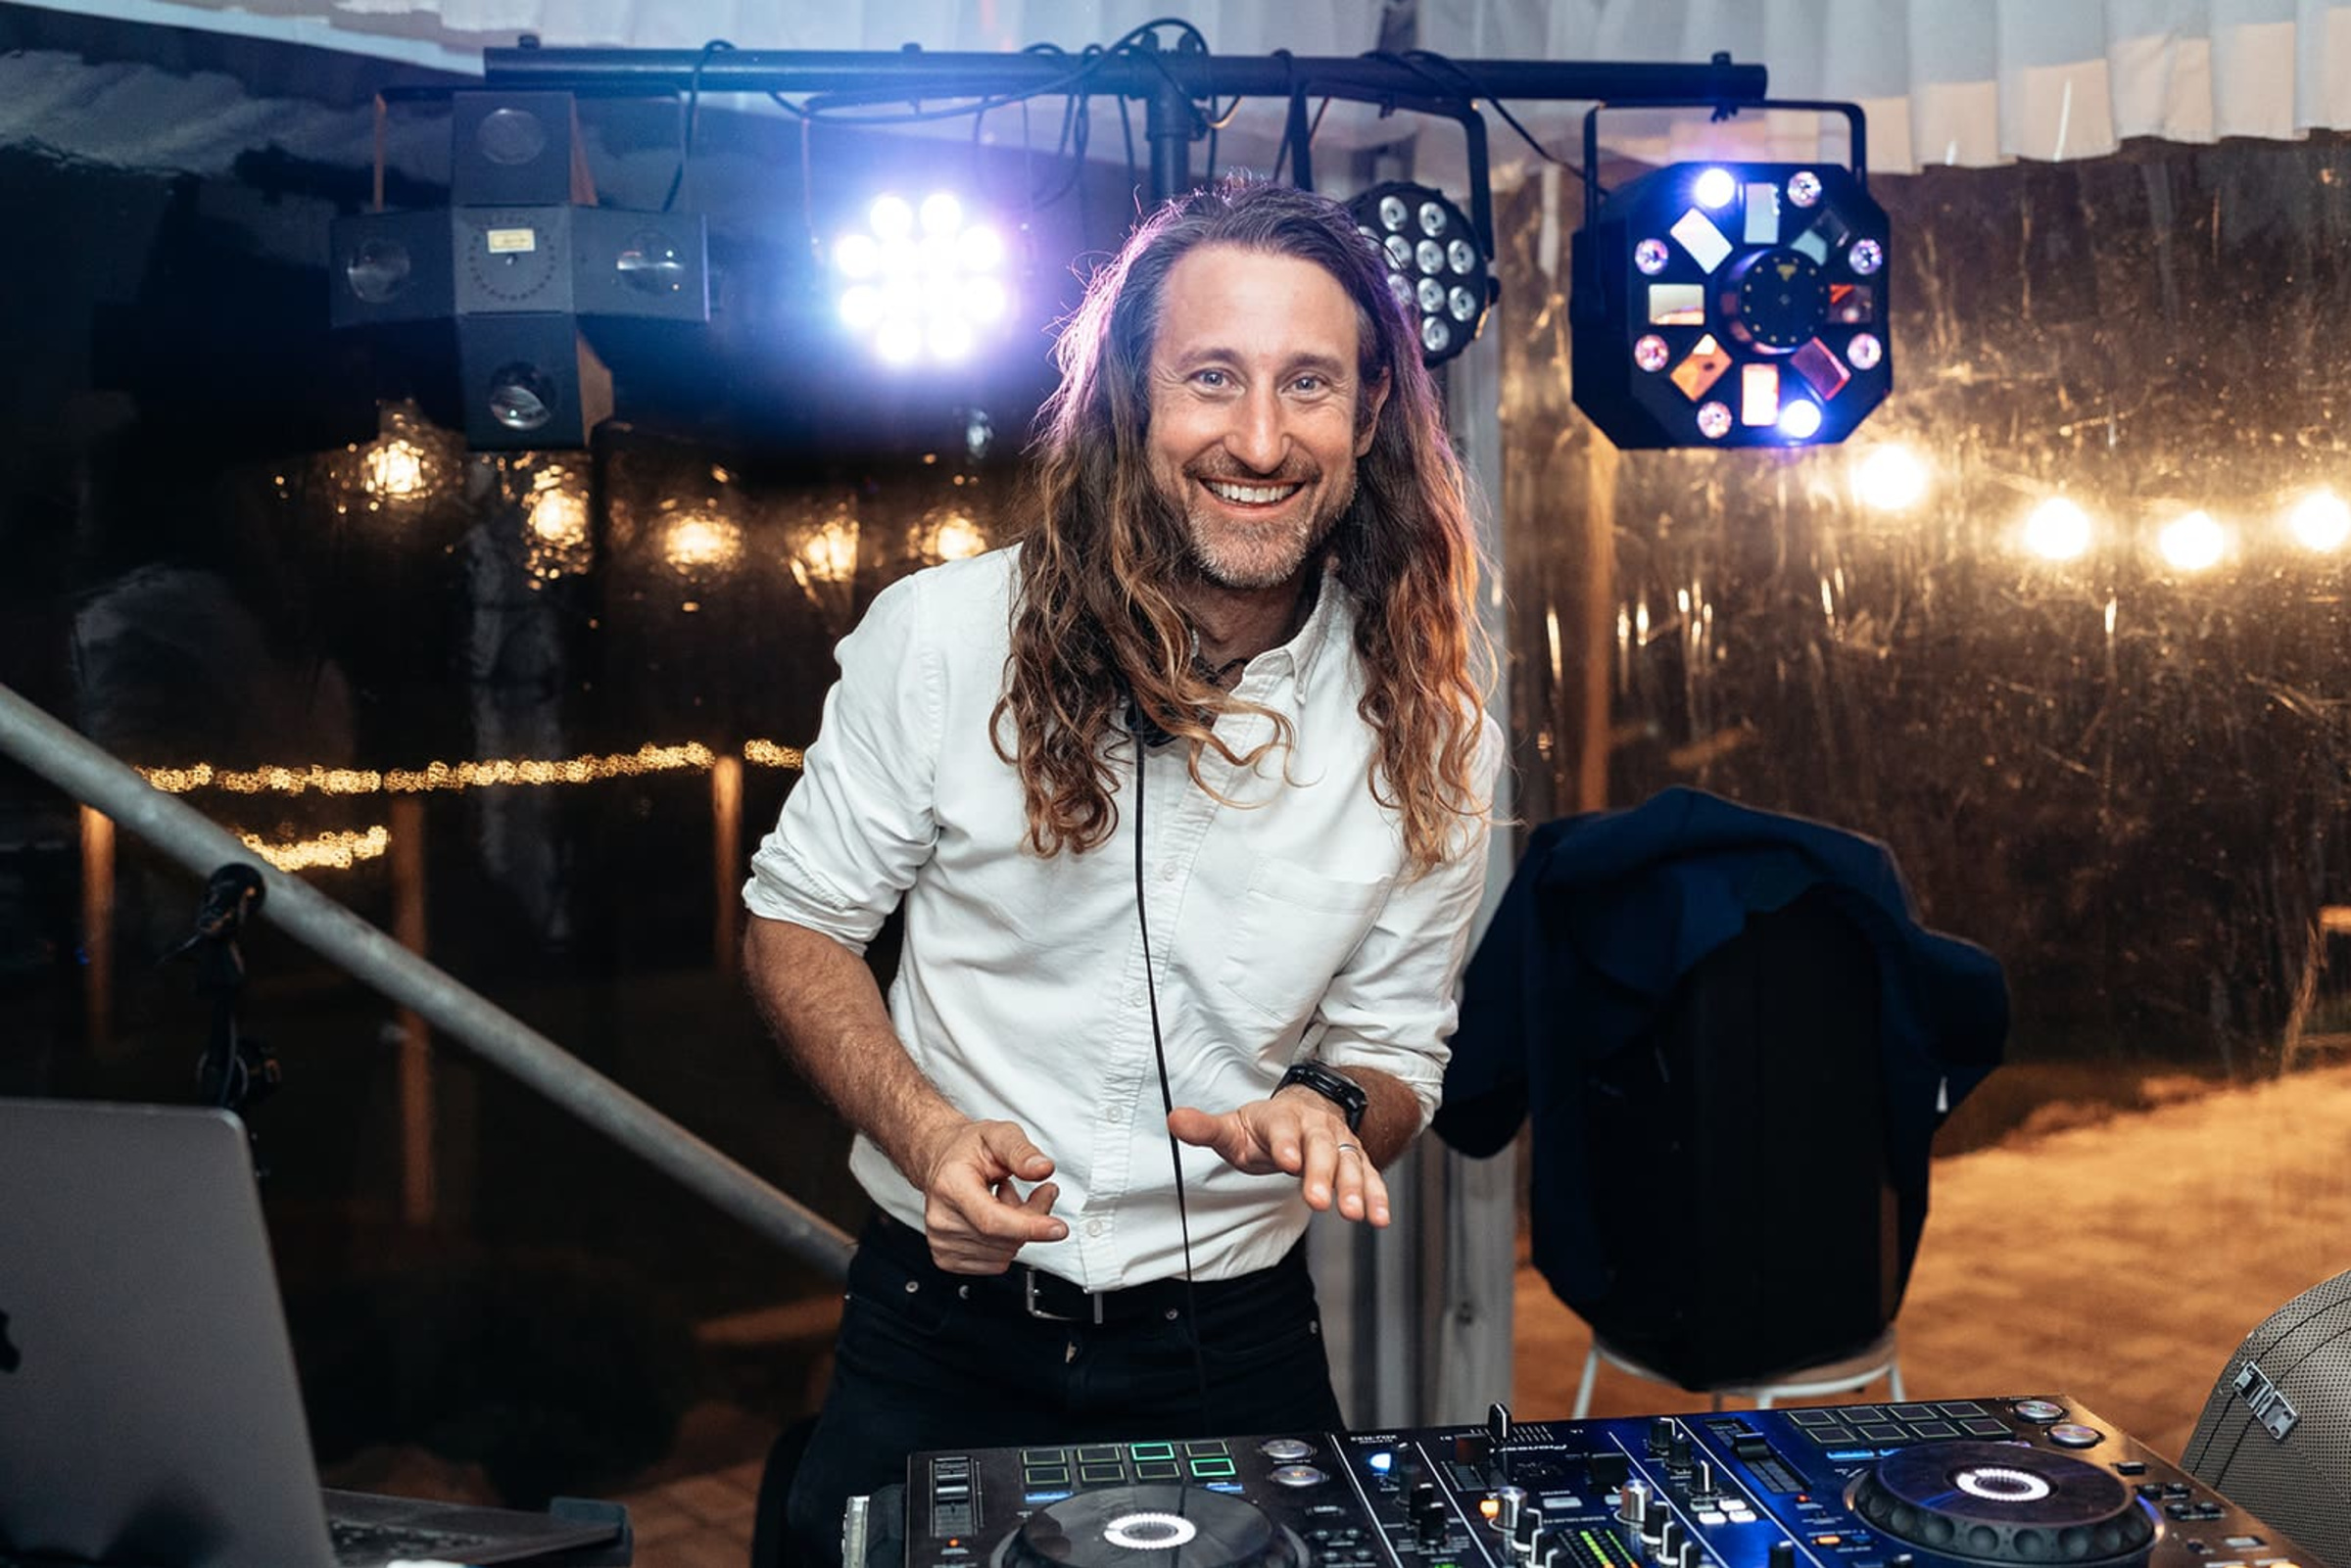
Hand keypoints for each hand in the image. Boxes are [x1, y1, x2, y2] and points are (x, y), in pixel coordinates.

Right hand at [912, 1117, 1067, 1272]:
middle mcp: (941, 1217)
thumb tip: (1042, 1168)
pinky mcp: (947, 1257)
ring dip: (1019, 1230)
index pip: (993, 1221)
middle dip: (1033, 1218)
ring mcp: (941, 1241)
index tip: (1058, 1228)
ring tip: (1007, 1199)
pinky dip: (1006, 1243)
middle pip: (1004, 1238)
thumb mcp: (998, 1135)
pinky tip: (997, 1217)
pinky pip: (995, 1263)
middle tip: (1039, 1191)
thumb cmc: (967, 1149)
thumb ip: (1021, 1151)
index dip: (1029, 1227)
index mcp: (950, 1185)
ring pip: (1004, 1253)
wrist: (940, 1160)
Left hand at [1166, 1090, 1388, 1225]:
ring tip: (1356, 1214)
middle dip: (1322, 1174)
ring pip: (1349, 1162)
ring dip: (1355, 1188)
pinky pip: (1369, 1176)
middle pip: (1321, 1147)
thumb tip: (1174, 1120)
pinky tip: (1380, 1218)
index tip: (1287, 1161)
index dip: (1286, 1143)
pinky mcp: (1355, 1159)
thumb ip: (1206, 1129)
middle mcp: (1315, 1127)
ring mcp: (1338, 1142)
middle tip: (1318, 1202)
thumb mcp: (1233, 1128)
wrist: (1304, 1112)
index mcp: (1282, 1117)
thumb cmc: (1264, 1128)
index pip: (1283, 1127)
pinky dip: (1376, 1196)